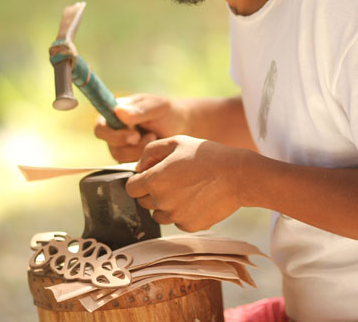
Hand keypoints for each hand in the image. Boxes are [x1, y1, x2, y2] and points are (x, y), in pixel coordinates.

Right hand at [94, 93, 187, 162]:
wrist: (179, 127)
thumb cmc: (166, 112)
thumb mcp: (157, 107)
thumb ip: (139, 110)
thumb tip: (118, 112)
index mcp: (114, 114)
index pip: (100, 128)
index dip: (113, 135)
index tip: (135, 136)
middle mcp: (114, 130)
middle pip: (110, 145)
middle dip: (131, 146)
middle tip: (151, 137)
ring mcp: (121, 145)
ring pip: (121, 157)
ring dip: (140, 151)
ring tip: (155, 137)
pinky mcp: (129, 158)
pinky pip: (130, 165)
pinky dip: (144, 159)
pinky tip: (155, 148)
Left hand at [126, 135, 245, 231]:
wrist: (237, 175)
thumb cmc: (206, 155)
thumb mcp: (176, 142)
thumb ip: (151, 151)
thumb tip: (139, 167)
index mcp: (155, 180)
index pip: (131, 188)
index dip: (138, 180)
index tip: (149, 175)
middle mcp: (162, 201)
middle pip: (143, 202)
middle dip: (152, 191)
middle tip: (172, 179)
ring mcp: (176, 216)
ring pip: (159, 215)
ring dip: (165, 204)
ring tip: (185, 188)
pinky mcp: (190, 226)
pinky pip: (177, 221)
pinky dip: (182, 212)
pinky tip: (196, 198)